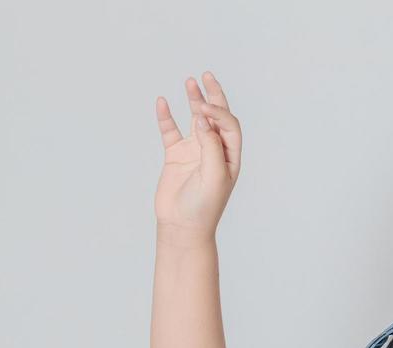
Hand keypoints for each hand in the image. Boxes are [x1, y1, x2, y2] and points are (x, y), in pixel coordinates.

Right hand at [154, 71, 242, 242]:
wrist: (182, 227)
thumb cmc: (204, 207)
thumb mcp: (214, 176)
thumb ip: (211, 145)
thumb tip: (203, 118)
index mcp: (230, 156)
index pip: (228, 125)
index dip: (218, 112)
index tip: (202, 109)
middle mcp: (214, 151)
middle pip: (216, 117)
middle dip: (214, 96)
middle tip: (207, 76)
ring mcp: (194, 152)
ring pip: (195, 120)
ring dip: (193, 100)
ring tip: (190, 82)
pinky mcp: (175, 156)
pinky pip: (170, 131)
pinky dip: (166, 117)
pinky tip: (162, 102)